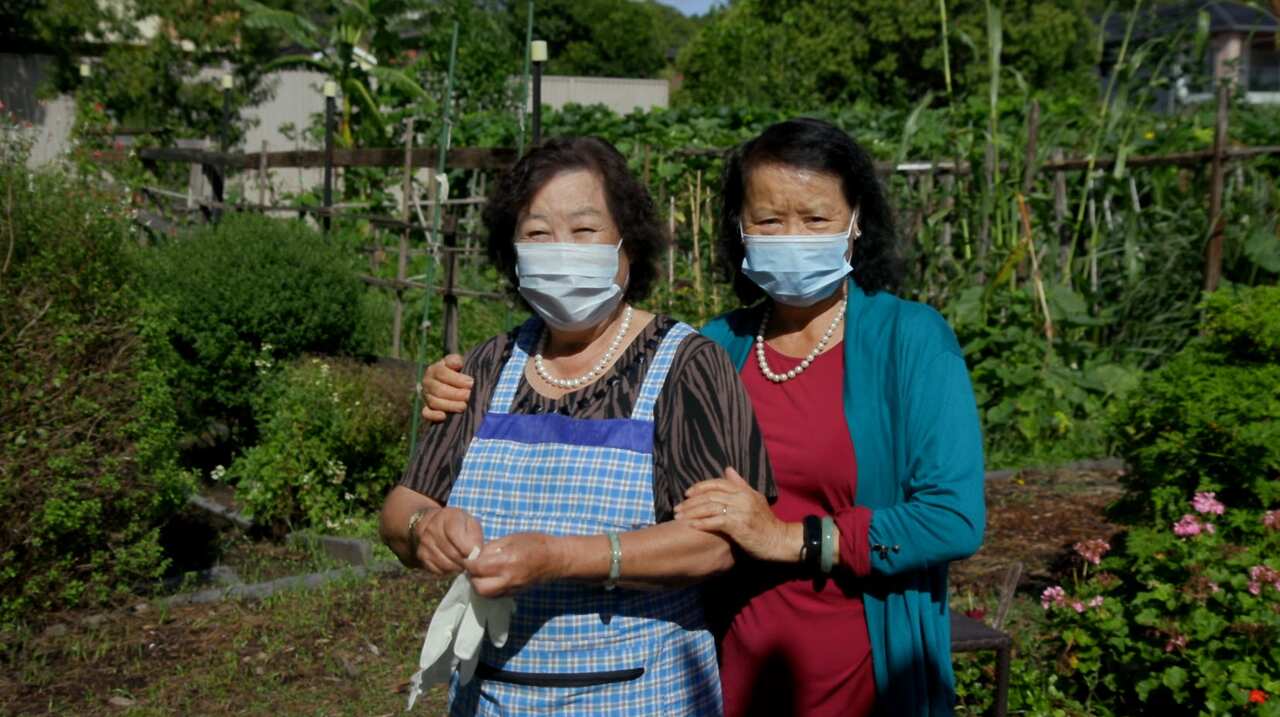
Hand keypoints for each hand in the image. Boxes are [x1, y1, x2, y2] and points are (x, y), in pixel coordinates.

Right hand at [412, 507, 482, 576]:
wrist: (435, 524)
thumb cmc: (459, 525)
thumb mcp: (471, 523)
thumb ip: (475, 536)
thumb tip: (474, 552)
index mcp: (447, 516)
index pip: (455, 534)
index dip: (466, 547)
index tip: (472, 552)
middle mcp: (432, 528)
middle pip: (452, 553)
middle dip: (465, 560)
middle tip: (470, 559)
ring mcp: (425, 542)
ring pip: (446, 564)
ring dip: (457, 566)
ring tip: (462, 561)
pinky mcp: (421, 555)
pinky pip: (438, 570)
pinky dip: (448, 570)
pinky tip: (452, 562)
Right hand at [421, 354, 472, 422]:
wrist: (451, 384)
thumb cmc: (457, 372)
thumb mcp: (456, 363)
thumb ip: (456, 360)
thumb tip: (458, 364)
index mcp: (434, 370)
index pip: (442, 373)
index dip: (457, 379)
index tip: (471, 383)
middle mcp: (427, 383)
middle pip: (439, 389)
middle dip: (456, 394)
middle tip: (469, 396)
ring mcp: (426, 396)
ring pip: (434, 402)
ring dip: (450, 405)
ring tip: (464, 406)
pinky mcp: (427, 409)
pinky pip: (426, 413)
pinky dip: (433, 415)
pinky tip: (444, 416)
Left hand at [466, 532, 562, 597]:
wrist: (557, 559)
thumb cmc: (536, 543)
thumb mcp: (512, 538)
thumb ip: (492, 547)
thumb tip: (477, 555)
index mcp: (508, 561)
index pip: (479, 568)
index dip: (469, 563)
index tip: (468, 558)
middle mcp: (509, 578)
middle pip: (480, 587)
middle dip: (473, 577)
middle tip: (474, 567)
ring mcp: (513, 589)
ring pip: (486, 594)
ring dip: (479, 584)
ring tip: (482, 573)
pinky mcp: (515, 594)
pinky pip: (495, 596)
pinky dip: (488, 589)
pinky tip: (492, 578)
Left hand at [673, 468, 796, 562]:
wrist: (779, 541)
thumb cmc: (766, 523)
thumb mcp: (755, 499)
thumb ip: (740, 484)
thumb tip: (728, 469)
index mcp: (744, 491)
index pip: (717, 483)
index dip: (700, 487)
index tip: (687, 494)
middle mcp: (741, 498)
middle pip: (710, 495)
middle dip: (690, 502)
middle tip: (677, 508)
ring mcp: (740, 511)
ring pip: (710, 507)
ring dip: (692, 512)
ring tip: (679, 518)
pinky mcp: (739, 525)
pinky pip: (715, 522)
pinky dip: (701, 523)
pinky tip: (691, 526)